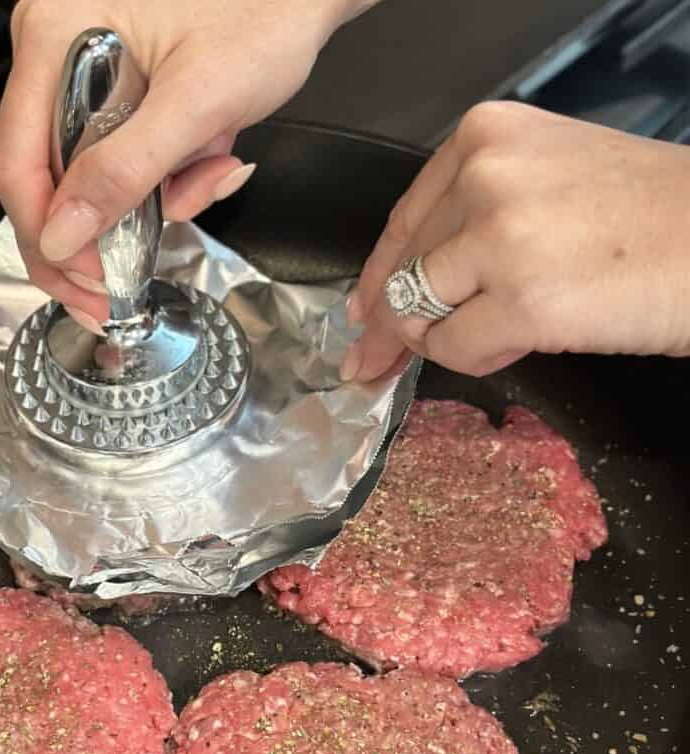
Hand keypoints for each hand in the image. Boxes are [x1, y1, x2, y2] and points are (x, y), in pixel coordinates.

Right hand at [0, 0, 367, 328]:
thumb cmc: (262, 13)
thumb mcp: (197, 102)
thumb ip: (126, 170)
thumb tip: (62, 236)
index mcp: (55, 36)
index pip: (18, 164)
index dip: (48, 236)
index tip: (89, 279)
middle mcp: (54, 49)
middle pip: (43, 176)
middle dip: (95, 233)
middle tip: (120, 283)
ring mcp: (82, 68)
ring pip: (87, 175)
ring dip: (148, 200)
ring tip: (209, 172)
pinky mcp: (114, 88)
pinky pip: (118, 158)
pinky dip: (165, 176)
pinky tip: (208, 154)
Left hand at [345, 102, 689, 380]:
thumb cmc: (645, 216)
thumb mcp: (546, 183)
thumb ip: (467, 222)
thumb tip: (381, 302)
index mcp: (486, 136)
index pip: (403, 222)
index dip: (376, 280)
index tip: (358, 317)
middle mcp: (486, 176)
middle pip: (402, 272)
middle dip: (386, 329)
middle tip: (369, 367)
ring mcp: (502, 238)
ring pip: (420, 313)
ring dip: (443, 341)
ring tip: (500, 335)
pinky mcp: (523, 300)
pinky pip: (453, 348)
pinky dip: (472, 359)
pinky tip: (512, 346)